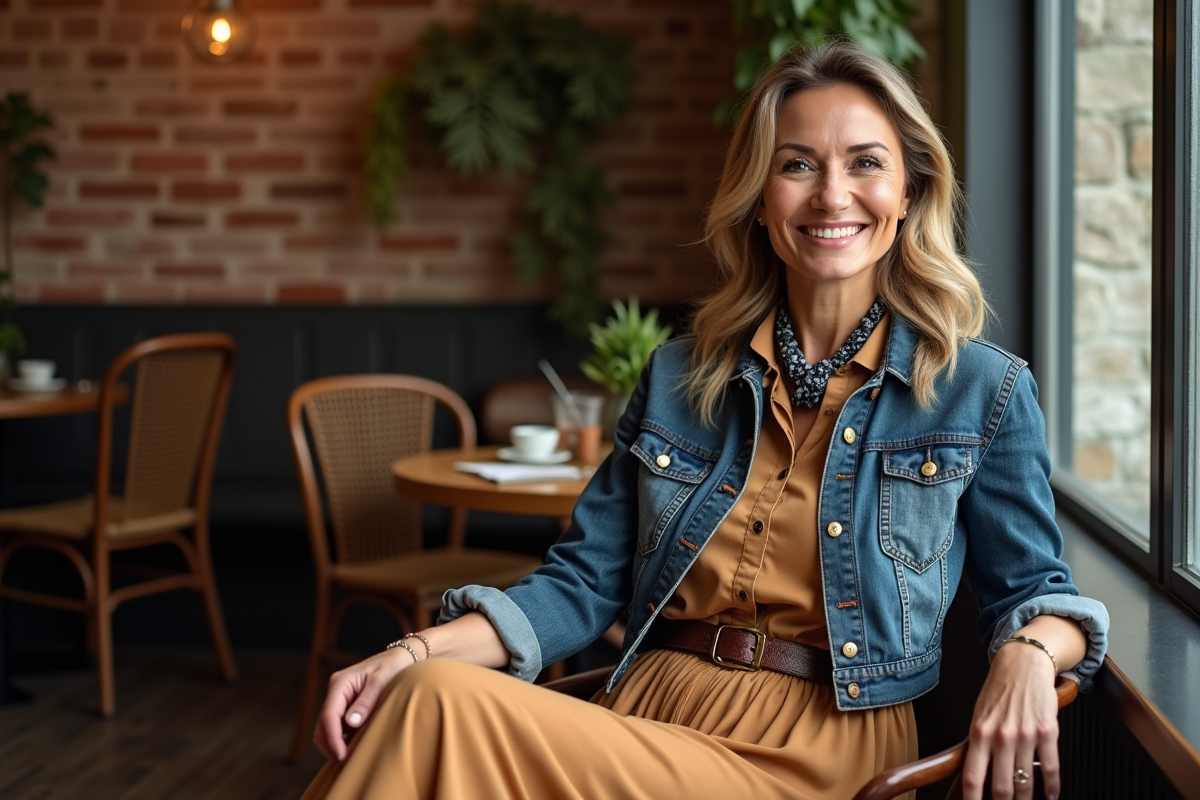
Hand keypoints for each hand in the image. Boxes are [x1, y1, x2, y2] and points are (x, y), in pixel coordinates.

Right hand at [313, 646, 416, 761]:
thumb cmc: (393, 666)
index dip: (333, 739)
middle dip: (330, 745)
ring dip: (335, 743)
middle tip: (345, 762)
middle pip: (323, 725)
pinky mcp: (347, 706)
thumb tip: (351, 723)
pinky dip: (342, 738)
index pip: (329, 716)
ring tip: (350, 757)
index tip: (342, 756)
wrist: (402, 657)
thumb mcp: (382, 682)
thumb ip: (366, 702)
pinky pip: (339, 726)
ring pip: (328, 728)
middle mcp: (336, 692)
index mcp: (340, 683)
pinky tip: (354, 747)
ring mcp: (340, 699)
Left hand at [961, 641, 1059, 799]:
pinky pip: (1051, 768)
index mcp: (979, 732)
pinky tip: (1050, 795)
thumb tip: (975, 775)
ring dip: (1025, 799)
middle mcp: (1001, 736)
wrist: (1022, 664)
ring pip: (1025, 782)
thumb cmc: (999, 691)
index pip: (972, 777)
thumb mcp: (979, 716)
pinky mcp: (1048, 732)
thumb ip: (978, 745)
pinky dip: (1051, 787)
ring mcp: (1026, 735)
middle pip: (1001, 787)